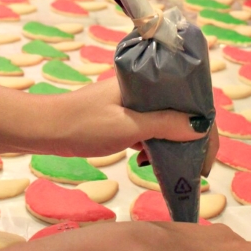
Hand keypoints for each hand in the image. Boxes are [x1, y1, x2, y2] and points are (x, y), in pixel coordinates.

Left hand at [41, 79, 217, 172]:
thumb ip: (164, 125)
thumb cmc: (83, 124)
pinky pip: (147, 130)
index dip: (204, 126)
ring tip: (169, 167)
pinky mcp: (120, 118)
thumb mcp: (128, 127)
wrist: (44, 129)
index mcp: (146, 82)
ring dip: (171, 145)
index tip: (205, 155)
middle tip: (194, 168)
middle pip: (180, 111)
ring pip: (164, 123)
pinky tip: (145, 163)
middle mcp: (142, 89)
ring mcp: (131, 104)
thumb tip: (200, 128)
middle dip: (190, 139)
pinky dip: (152, 146)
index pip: (189, 97)